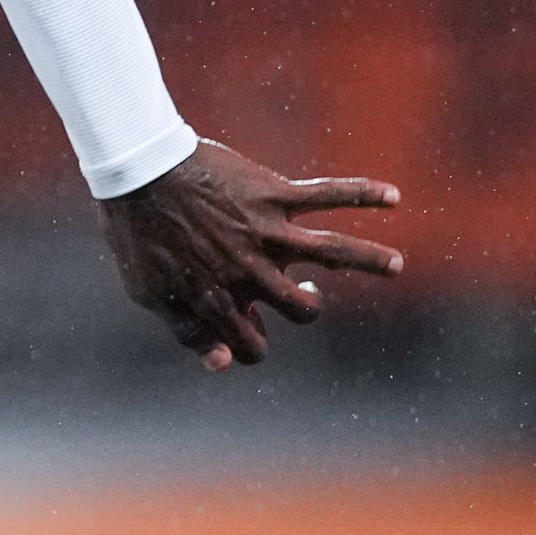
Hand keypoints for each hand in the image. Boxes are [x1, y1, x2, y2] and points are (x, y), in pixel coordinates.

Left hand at [101, 138, 405, 370]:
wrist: (138, 171)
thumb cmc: (138, 235)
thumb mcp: (151, 294)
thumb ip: (188, 332)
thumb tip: (224, 364)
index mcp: (219, 300)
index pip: (253, 345)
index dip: (251, 343)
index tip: (250, 325)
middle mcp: (252, 271)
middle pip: (300, 309)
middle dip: (306, 309)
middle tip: (304, 293)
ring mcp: (267, 233)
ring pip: (333, 253)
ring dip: (370, 261)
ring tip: (397, 265)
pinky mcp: (275, 196)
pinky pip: (328, 194)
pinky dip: (363, 193)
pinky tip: (393, 197)